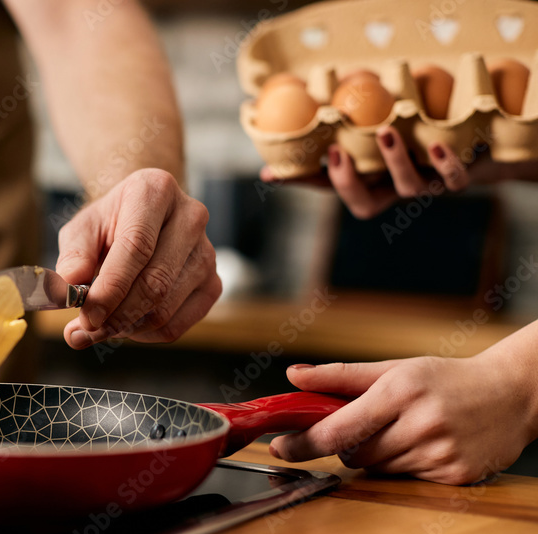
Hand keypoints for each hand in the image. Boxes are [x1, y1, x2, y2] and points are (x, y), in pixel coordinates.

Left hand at [55, 169, 220, 348]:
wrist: (145, 220)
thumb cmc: (111, 224)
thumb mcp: (83, 229)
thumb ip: (73, 256)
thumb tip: (68, 289)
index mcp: (156, 191)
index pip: (137, 247)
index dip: (111, 288)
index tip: (87, 316)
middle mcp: (191, 218)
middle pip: (156, 283)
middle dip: (117, 315)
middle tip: (87, 329)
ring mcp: (207, 253)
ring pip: (165, 310)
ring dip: (126, 328)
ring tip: (100, 326)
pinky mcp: (212, 285)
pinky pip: (176, 326)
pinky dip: (144, 335)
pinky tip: (124, 325)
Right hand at [261, 126, 537, 219]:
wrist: (484, 147)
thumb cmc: (422, 133)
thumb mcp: (382, 128)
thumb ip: (348, 123)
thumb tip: (307, 104)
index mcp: (373, 181)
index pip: (329, 188)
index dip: (303, 183)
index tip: (273, 173)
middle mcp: (394, 189)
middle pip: (364, 206)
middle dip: (348, 182)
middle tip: (336, 152)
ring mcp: (426, 184)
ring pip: (407, 188)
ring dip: (394, 161)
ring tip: (382, 132)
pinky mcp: (459, 177)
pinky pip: (453, 181)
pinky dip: (446, 166)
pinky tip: (435, 146)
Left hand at [269, 356, 537, 484]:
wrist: (513, 394)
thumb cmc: (447, 378)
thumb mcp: (394, 368)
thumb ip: (339, 376)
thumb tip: (293, 376)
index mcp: (399, 390)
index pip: (337, 429)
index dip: (303, 443)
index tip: (279, 447)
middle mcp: (420, 422)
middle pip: (354, 453)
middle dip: (347, 444)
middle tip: (365, 425)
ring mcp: (440, 452)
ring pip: (377, 469)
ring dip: (375, 455)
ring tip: (402, 430)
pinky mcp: (455, 476)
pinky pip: (404, 481)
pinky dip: (402, 467)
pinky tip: (423, 446)